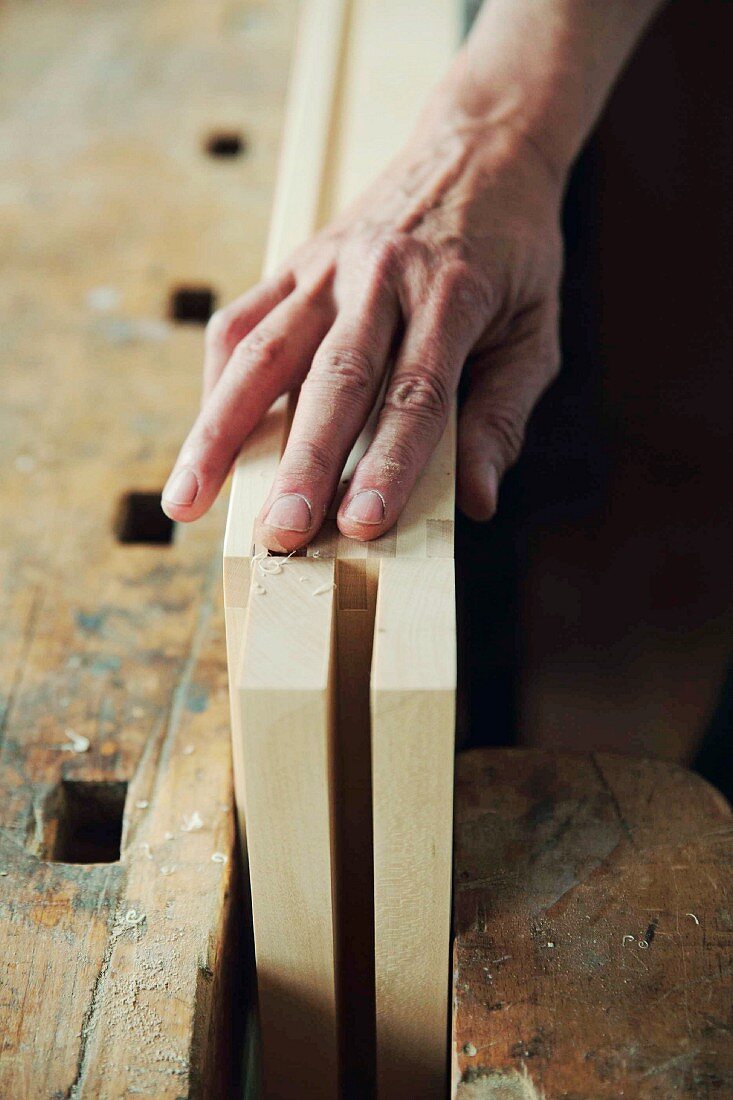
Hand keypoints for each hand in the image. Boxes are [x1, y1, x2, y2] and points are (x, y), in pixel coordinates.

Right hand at [162, 103, 562, 551]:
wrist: (479, 147)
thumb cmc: (514, 254)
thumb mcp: (537, 330)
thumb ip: (504, 413)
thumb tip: (477, 500)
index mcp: (454, 294)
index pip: (416, 394)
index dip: (389, 464)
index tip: (361, 525)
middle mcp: (382, 276)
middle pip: (334, 378)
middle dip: (302, 462)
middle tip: (279, 531)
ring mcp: (330, 265)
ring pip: (264, 351)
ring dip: (221, 428)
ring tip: (187, 498)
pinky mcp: (297, 260)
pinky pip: (243, 320)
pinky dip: (217, 379)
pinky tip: (205, 435)